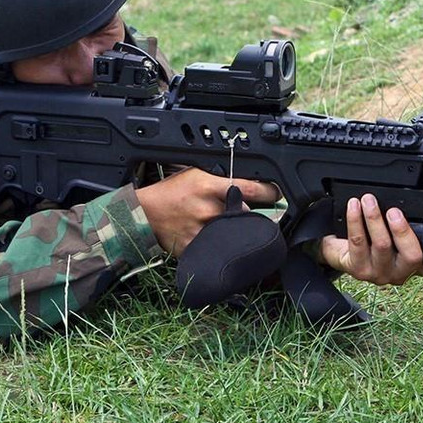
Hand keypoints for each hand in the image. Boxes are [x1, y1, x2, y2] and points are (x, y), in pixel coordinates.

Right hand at [135, 168, 279, 256]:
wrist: (145, 213)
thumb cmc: (171, 192)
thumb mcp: (196, 174)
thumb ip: (223, 179)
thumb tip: (250, 185)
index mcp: (210, 186)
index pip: (251, 189)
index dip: (270, 192)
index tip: (277, 195)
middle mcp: (209, 209)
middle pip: (246, 213)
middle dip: (251, 213)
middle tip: (251, 212)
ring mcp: (203, 231)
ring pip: (234, 232)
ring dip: (236, 229)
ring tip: (225, 224)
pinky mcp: (197, 248)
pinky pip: (218, 247)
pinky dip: (220, 243)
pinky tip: (213, 237)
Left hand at [319, 194, 422, 285]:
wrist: (341, 253)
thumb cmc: (369, 240)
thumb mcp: (391, 235)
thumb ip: (405, 227)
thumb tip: (417, 198)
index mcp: (413, 265)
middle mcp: (399, 273)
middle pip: (411, 256)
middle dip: (403, 230)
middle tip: (394, 211)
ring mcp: (379, 274)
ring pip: (382, 246)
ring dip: (375, 218)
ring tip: (368, 200)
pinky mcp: (359, 270)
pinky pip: (358, 242)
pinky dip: (356, 220)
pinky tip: (354, 207)